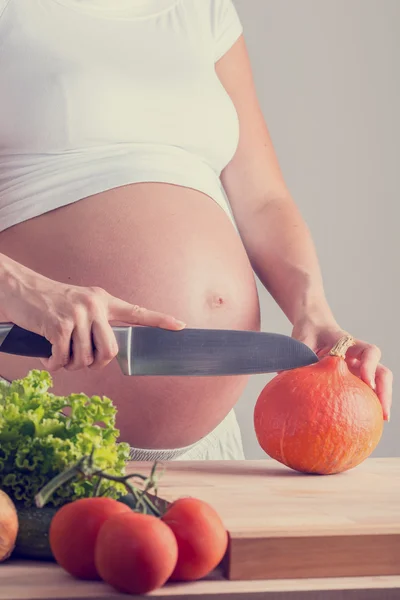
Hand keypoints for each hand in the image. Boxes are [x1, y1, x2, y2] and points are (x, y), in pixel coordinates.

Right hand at [1, 260, 185, 371]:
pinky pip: (63, 359)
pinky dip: (54, 365)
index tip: (180, 326)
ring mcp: (77, 314)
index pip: (137, 311)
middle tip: (80, 361)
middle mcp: (95, 305)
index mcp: (104, 300)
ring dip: (70, 366)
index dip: (160, 320)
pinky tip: (47, 358)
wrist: (20, 288)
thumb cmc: (49, 301)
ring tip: (59, 356)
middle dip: (95, 364)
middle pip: (110, 351)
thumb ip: (97, 322)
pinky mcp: (59, 325)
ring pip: (85, 359)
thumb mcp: (79, 304)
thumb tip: (106, 352)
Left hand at [292, 320, 392, 421]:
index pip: (369, 352)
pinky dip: (362, 405)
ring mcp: (358, 368)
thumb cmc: (308, 334)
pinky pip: (360, 392)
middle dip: (384, 392)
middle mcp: (359, 358)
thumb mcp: (302, 341)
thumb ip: (298, 356)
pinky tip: (357, 423)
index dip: (370, 366)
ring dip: (380, 402)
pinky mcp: (352, 379)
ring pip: (377, 384)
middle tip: (381, 413)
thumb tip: (285, 376)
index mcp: (350, 345)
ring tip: (378, 423)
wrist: (312, 328)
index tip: (366, 381)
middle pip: (381, 372)